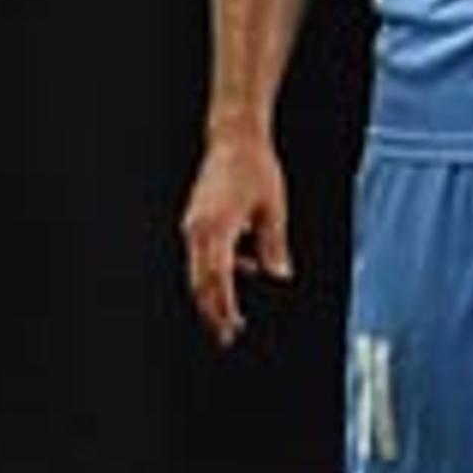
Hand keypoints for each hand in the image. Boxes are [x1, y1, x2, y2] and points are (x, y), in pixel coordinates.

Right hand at [180, 128, 291, 347]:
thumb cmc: (255, 167)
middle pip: (199, 282)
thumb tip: (279, 276)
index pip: (217, 279)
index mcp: (216, 228)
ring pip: (198, 270)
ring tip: (231, 314)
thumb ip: (274, 246)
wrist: (234, 136)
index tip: (233, 328)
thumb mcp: (274, 208)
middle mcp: (198, 229)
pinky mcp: (196, 218)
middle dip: (212, 311)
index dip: (224, 307)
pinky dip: (218, 270)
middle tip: (226, 336)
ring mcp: (193, 224)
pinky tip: (243, 269)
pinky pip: (202, 253)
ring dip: (214, 293)